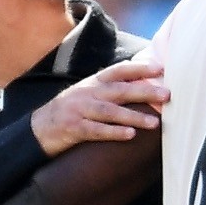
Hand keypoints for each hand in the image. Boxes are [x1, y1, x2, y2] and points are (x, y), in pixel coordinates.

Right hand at [30, 61, 168, 156]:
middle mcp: (88, 93)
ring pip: (110, 111)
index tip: (161, 68)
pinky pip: (96, 131)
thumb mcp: (88, 92)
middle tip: (167, 95)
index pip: (120, 71)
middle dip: (145, 92)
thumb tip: (143, 84)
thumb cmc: (71, 109)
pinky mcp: (73, 128)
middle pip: (120, 90)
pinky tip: (130, 135)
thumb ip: (111, 88)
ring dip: (134, 116)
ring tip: (154, 123)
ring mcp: (80, 110)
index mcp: (94, 82)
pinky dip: (113, 132)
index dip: (140, 69)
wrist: (38, 127)